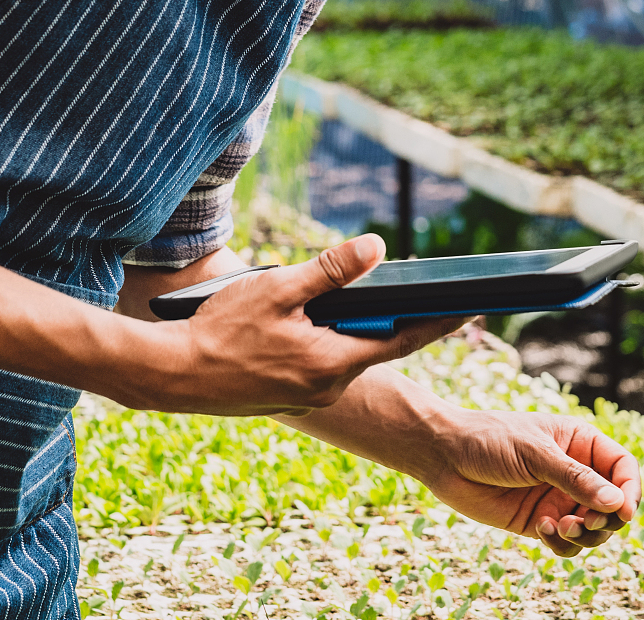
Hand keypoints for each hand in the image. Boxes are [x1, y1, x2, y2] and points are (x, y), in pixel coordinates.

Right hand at [123, 234, 460, 415]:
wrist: (172, 376)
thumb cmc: (221, 331)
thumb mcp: (277, 288)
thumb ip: (330, 270)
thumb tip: (376, 247)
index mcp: (333, 363)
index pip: (404, 339)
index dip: (440, 321)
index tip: (471, 305)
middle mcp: (328, 387)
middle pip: (372, 345)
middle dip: (383, 317)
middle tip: (398, 287)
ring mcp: (308, 397)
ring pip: (342, 354)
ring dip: (343, 328)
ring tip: (326, 299)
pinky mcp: (288, 398)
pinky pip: (319, 365)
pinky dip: (321, 342)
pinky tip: (296, 323)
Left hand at [422, 410, 639, 556]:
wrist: (444, 456)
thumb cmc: (489, 440)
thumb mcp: (534, 453)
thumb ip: (575, 478)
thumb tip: (617, 502)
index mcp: (579, 443)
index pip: (622, 467)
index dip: (630, 490)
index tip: (624, 511)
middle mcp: (575, 472)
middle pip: (614, 504)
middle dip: (607, 519)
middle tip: (586, 522)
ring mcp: (559, 498)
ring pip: (594, 529)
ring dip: (586, 534)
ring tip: (562, 526)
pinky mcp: (540, 522)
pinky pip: (566, 543)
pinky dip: (562, 543)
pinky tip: (543, 528)